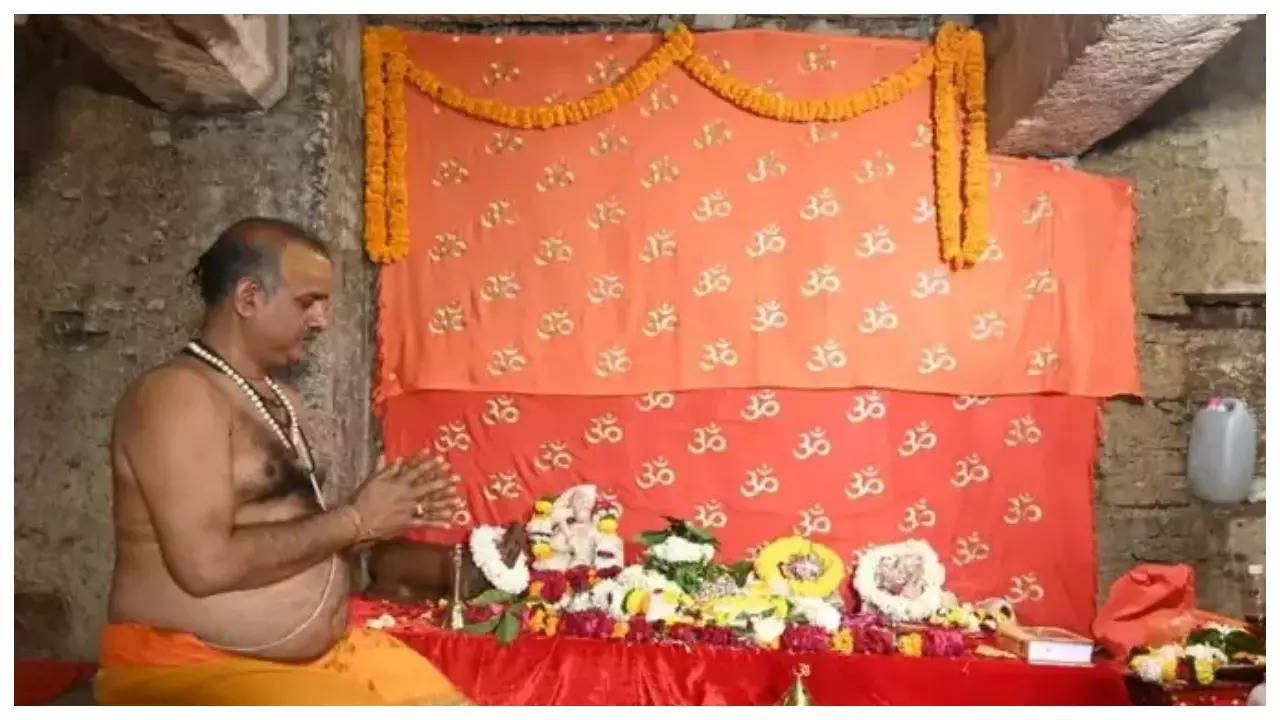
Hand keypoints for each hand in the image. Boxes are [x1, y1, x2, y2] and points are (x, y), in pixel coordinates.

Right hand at [349, 450, 463, 540]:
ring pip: (430, 505)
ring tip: (458, 500)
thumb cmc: (362, 499)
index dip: (430, 465)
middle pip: (428, 488)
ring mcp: (408, 510)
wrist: (357, 521)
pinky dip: (437, 523)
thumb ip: (388, 469)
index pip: (417, 472)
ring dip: (445, 502)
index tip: (442, 459)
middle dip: (444, 482)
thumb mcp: (373, 480)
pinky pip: (425, 523)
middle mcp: (406, 496)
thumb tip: (401, 459)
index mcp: (398, 483)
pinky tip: (449, 523)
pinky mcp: (407, 524)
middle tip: (457, 478)